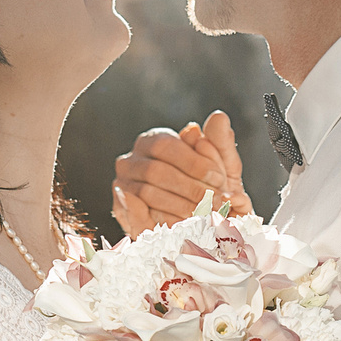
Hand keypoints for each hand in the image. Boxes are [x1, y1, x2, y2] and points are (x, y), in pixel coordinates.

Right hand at [111, 111, 246, 233]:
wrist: (197, 220)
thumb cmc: (208, 188)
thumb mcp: (220, 165)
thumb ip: (219, 142)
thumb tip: (219, 117)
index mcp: (152, 141)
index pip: (167, 146)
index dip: (195, 163)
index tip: (220, 180)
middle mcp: (131, 160)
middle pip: (156, 171)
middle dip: (191, 188)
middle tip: (216, 202)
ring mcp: (122, 185)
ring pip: (149, 193)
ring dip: (182, 206)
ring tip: (207, 214)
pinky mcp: (120, 211)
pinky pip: (139, 217)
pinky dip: (165, 220)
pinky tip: (186, 224)